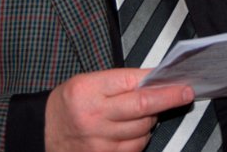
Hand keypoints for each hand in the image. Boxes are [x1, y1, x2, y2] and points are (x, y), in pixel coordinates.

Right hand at [45, 69, 193, 151]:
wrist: (42, 133)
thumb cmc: (69, 104)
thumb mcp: (87, 82)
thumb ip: (120, 81)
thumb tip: (155, 80)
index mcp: (87, 91)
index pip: (132, 85)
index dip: (160, 84)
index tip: (179, 82)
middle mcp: (92, 117)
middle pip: (142, 108)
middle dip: (168, 99)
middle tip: (184, 93)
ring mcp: (98, 142)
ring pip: (142, 130)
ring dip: (150, 120)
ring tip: (142, 113)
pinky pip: (135, 148)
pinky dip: (141, 138)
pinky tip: (133, 130)